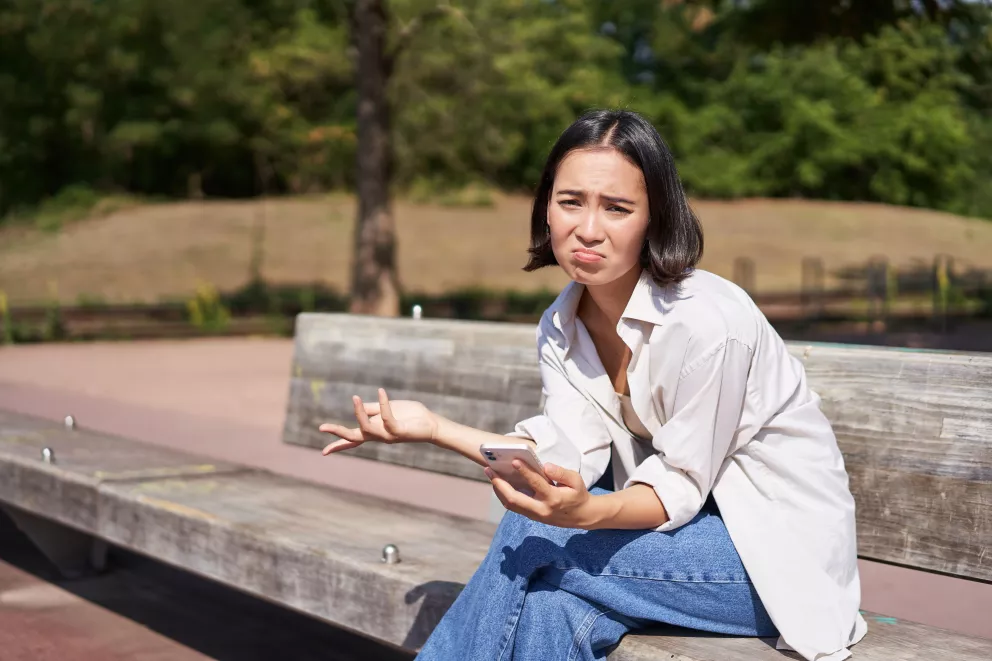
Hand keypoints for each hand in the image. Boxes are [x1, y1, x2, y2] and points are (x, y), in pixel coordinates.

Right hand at [319, 388, 438, 454]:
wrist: (431, 424)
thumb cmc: (410, 416)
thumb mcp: (387, 409)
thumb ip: (373, 409)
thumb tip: (359, 406)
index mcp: (374, 431)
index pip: (352, 439)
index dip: (338, 444)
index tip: (323, 452)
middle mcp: (379, 436)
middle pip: (353, 438)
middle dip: (338, 434)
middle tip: (322, 427)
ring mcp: (388, 435)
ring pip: (367, 429)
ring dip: (359, 413)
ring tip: (355, 397)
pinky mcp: (399, 431)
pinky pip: (387, 418)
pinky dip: (383, 404)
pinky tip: (382, 391)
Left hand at [486, 460, 598, 528]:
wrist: (582, 516)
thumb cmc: (578, 495)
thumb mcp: (576, 481)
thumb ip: (561, 473)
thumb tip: (545, 466)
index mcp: (554, 498)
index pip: (536, 484)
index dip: (524, 472)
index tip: (513, 461)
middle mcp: (542, 509)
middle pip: (514, 499)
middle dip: (499, 484)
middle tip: (489, 470)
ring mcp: (535, 515)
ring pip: (511, 505)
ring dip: (499, 490)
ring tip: (491, 475)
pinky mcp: (532, 516)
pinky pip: (514, 506)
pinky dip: (505, 495)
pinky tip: (500, 484)